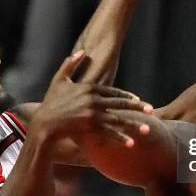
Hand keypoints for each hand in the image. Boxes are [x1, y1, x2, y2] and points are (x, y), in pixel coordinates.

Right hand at [33, 51, 152, 147]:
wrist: (44, 123)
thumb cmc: (50, 102)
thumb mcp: (59, 80)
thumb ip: (70, 64)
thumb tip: (81, 52)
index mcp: (88, 88)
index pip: (113, 92)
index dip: (127, 96)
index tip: (137, 100)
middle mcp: (93, 100)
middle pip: (120, 103)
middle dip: (137, 107)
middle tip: (151, 110)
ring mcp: (92, 114)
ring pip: (118, 119)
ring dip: (134, 125)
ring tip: (147, 130)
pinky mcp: (90, 128)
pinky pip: (108, 134)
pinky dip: (120, 138)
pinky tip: (131, 143)